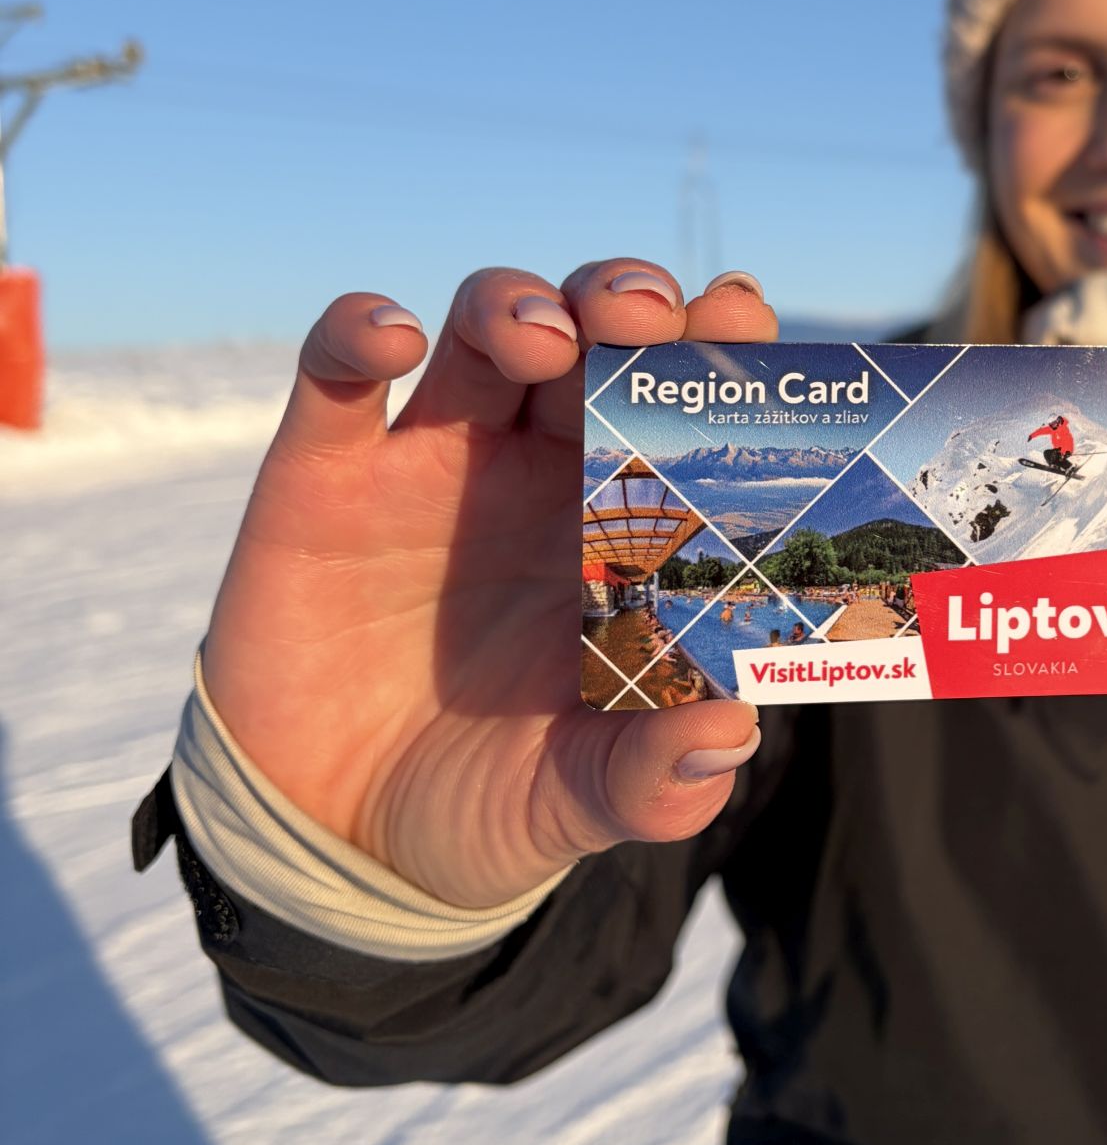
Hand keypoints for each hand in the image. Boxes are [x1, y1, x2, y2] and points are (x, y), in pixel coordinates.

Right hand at [200, 260, 774, 908]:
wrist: (337, 844)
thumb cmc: (482, 801)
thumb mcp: (577, 803)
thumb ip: (656, 778)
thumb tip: (734, 731)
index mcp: (618, 528)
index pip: (680, 408)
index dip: (715, 349)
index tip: (745, 318)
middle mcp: (534, 473)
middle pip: (592, 335)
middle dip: (629, 300)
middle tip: (654, 316)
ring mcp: (430, 465)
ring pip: (483, 327)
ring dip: (519, 303)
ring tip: (545, 336)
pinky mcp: (322, 479)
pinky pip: (336, 374)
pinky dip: (358, 330)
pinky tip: (391, 339)